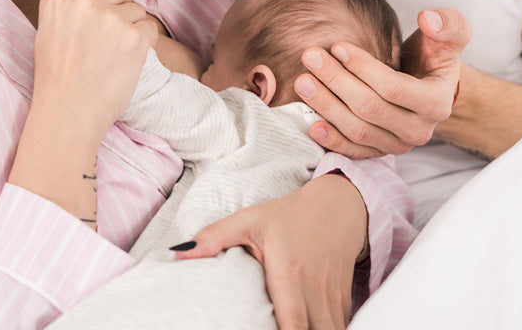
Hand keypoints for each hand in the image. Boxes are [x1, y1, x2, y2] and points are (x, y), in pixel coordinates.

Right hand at [34, 0, 158, 130]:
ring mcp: (114, 19)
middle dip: (118, 7)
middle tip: (105, 37)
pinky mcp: (136, 38)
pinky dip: (143, 44)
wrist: (69, 112)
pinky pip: (150, 28)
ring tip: (111, 52)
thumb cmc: (56, 74)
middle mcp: (88, 2)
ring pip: (137, 9)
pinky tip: (124, 60)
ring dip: (130, 27)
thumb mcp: (45, 25)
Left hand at [174, 174, 367, 329]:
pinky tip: (311, 329)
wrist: (339, 205)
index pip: (293, 322)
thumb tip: (178, 253)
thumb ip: (214, 237)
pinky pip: (339, 326)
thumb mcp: (250, 220)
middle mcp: (315, 290)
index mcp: (290, 274)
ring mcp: (333, 297)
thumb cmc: (290, 214)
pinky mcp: (344, 300)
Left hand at [296, 8, 470, 157]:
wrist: (426, 86)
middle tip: (311, 57)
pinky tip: (312, 124)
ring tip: (303, 81)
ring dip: (326, 106)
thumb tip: (428, 18)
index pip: (392, 87)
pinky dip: (332, 139)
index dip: (362, 67)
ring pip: (357, 130)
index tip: (337, 46)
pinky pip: (353, 150)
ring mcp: (398, 145)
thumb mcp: (448, 37)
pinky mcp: (380, 152)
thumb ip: (447, 24)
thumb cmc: (433, 57)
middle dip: (336, 80)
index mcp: (437, 103)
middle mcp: (419, 130)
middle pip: (369, 108)